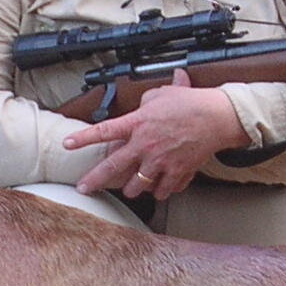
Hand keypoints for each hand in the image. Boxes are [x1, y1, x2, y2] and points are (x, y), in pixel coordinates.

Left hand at [66, 70, 247, 200]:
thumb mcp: (163, 94)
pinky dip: (162, 191)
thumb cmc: (191, 103)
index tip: (68, 144)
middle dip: (95, 180)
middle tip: (83, 188)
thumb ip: (148, 100)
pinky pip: (164, 190)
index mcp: (138, 123)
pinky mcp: (177, 173)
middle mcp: (144, 145)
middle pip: (113, 168)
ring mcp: (160, 162)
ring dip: (132, 189)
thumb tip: (144, 102)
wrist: (217, 118)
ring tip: (131, 190)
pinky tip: (162, 188)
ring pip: (137, 186)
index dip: (83, 138)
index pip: (104, 131)